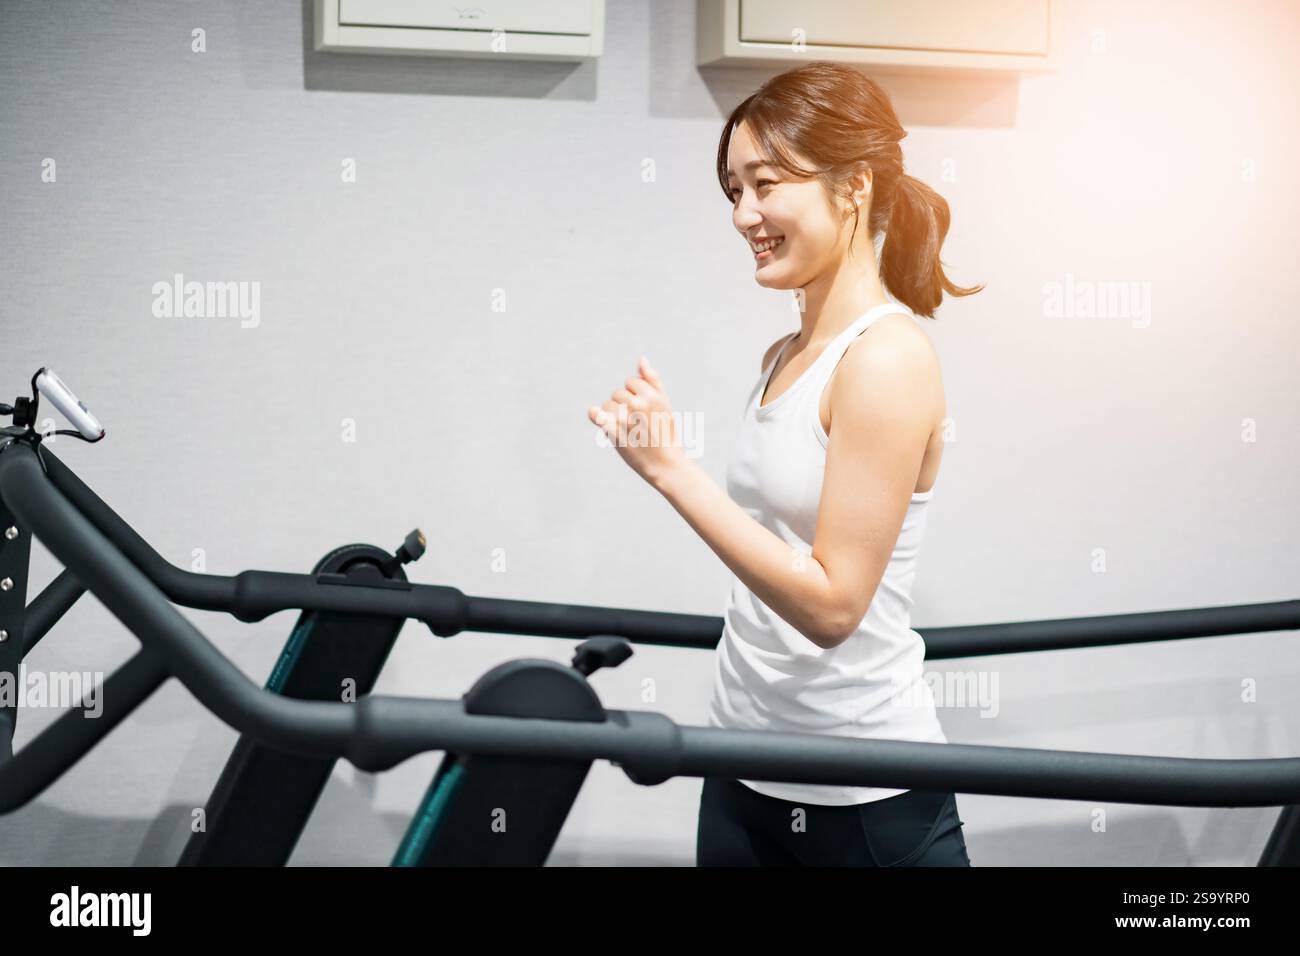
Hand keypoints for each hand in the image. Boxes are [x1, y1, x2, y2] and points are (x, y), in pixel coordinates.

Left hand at [588, 356, 686, 488]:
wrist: (666, 464)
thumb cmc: (666, 433)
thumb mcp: (665, 403)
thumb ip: (653, 380)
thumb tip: (641, 359)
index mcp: (652, 395)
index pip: (631, 382)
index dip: (634, 396)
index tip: (642, 410)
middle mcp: (638, 404)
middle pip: (618, 393)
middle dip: (623, 406)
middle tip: (636, 423)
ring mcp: (624, 418)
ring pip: (607, 404)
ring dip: (612, 415)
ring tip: (626, 429)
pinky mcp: (613, 432)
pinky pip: (596, 414)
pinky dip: (596, 417)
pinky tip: (604, 423)